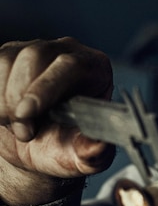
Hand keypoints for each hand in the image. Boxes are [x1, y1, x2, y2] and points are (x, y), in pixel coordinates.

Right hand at [0, 37, 115, 205]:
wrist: (35, 145)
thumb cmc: (64, 145)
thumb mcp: (81, 156)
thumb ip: (92, 152)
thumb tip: (99, 145)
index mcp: (95, 69)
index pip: (71, 65)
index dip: (46, 87)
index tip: (26, 114)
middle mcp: (67, 52)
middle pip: (35, 56)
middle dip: (19, 97)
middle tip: (25, 132)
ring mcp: (35, 49)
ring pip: (8, 59)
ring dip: (3, 98)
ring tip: (16, 124)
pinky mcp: (8, 56)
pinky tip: (4, 114)